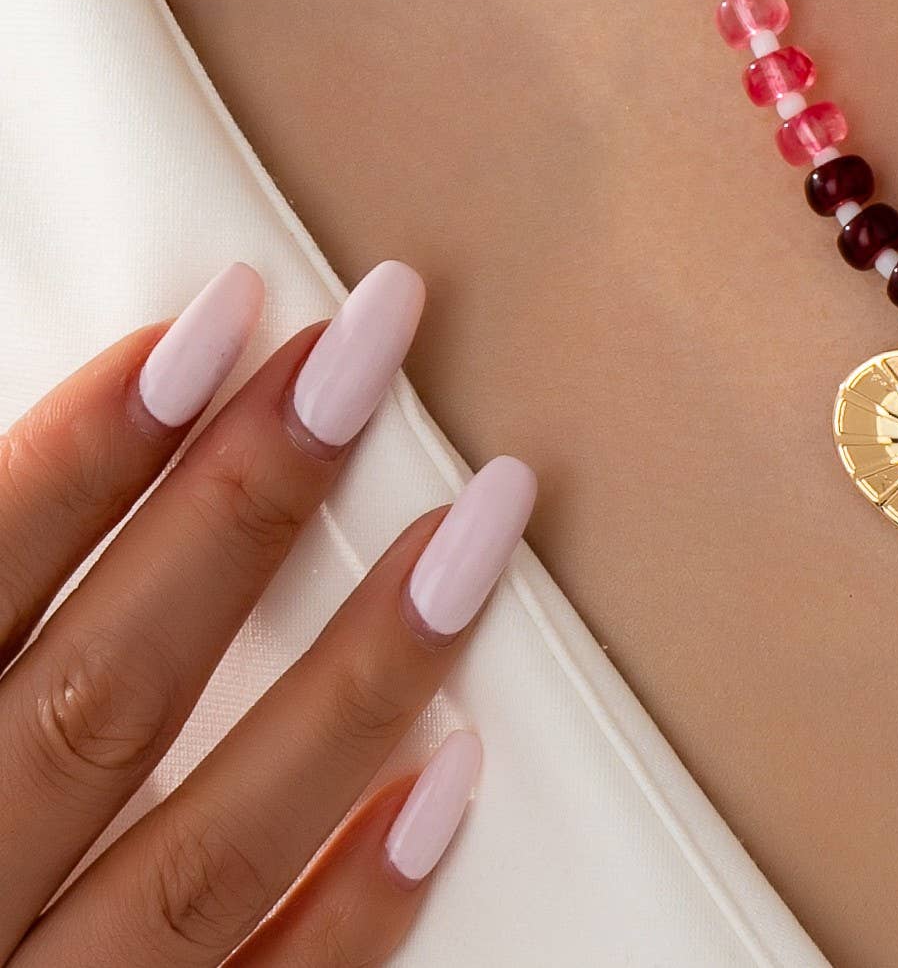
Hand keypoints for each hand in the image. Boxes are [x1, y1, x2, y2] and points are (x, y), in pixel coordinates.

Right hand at [0, 261, 535, 964]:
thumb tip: (110, 457)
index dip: (86, 454)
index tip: (219, 320)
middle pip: (99, 698)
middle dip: (239, 510)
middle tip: (367, 350)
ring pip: (203, 856)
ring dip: (354, 679)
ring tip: (480, 522)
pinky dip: (353, 911)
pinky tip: (452, 781)